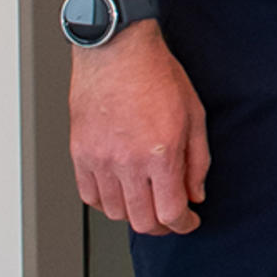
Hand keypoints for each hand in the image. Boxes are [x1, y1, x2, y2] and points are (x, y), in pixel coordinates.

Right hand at [69, 28, 208, 235]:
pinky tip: (119, 192)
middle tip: (171, 217)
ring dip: (134, 214)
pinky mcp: (80, 153)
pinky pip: (89, 195)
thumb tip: (195, 194)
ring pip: (114, 212)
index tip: (189, 221)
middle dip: (162, 226)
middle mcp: (127, 162)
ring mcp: (99, 160)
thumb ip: (197, 162)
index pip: (171, 213)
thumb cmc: (156, 75)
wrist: (117, 51)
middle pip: (143, 221)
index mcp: (160, 154)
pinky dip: (105, 202)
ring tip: (146, 201)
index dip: (184, 224)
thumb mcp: (194, 116)